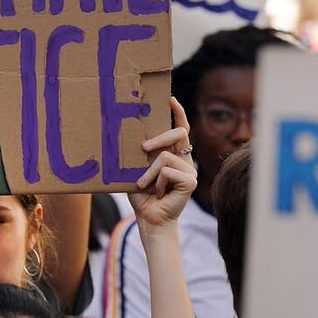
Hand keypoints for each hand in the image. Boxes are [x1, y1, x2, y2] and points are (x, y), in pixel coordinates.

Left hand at [129, 98, 197, 229]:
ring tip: (146, 185)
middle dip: (160, 137)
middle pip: (179, 133)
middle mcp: (185, 160)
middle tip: (143, 147)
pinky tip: (159, 193)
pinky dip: (157, 182)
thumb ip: (140, 155)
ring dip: (149, 172)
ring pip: (165, 157)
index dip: (178, 113)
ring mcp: (190, 171)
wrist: (149, 219)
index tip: (169, 98)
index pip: (181, 129)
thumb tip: (127, 135)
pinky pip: (168, 171)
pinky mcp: (190, 181)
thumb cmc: (142, 195)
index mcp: (174, 155)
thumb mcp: (137, 169)